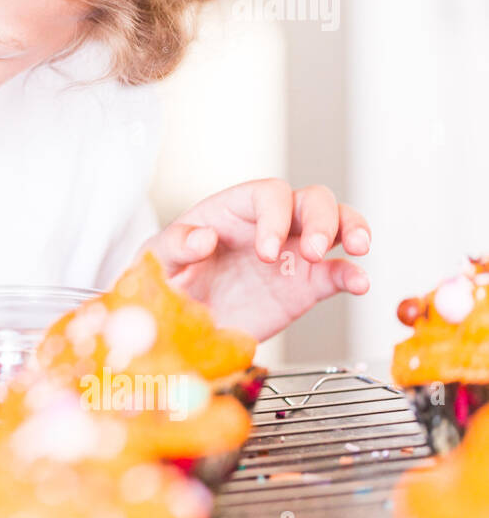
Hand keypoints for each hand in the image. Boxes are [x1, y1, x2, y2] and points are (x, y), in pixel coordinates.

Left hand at [133, 179, 370, 340]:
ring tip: (356, 249)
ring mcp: (291, 252)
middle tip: (309, 251)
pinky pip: (337, 272)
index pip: (267, 194)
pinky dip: (353, 274)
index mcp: (233, 210)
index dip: (274, 215)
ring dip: (351, 229)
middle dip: (320, 219)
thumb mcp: (157, 260)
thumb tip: (203, 237)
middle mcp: (269, 224)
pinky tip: (360, 284)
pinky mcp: (304, 285)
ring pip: (336, 223)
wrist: (178, 322)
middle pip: (311, 200)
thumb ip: (175, 245)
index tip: (265, 250)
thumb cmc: (167, 279)